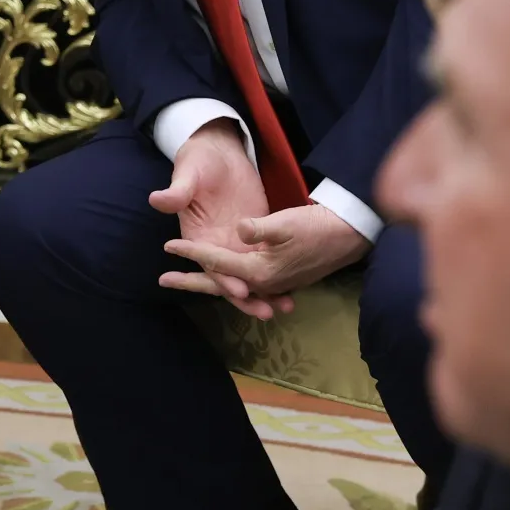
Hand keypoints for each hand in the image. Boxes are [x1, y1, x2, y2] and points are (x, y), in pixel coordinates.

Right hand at [150, 120, 269, 308]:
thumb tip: (157, 200)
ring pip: (248, 273)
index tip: (239, 290)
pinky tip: (293, 286)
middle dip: (246, 296)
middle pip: (230, 277)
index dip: (223, 279)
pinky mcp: (255, 234)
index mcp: (196, 235)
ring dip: (265, 290)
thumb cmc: (198, 160)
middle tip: (265, 312)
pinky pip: (264, 258)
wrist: (218, 149)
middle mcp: (215, 244)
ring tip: (285, 306)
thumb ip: (178, 190)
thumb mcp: (188, 172)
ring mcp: (236, 241)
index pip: (209, 264)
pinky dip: (276, 274)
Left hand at [162, 205, 372, 320]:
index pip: (217, 261)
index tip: (168, 245)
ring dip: (206, 284)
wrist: (348, 235)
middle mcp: (262, 283)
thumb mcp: (285, 223)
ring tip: (181, 281)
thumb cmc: (315, 227)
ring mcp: (272, 284)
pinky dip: (229, 284)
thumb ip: (258, 228)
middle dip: (190, 281)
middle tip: (161, 279)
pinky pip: (246, 285)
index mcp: (258, 270)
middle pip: (218, 283)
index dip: (191, 252)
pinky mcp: (279, 279)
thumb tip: (239, 229)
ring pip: (231, 286)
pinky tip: (219, 281)